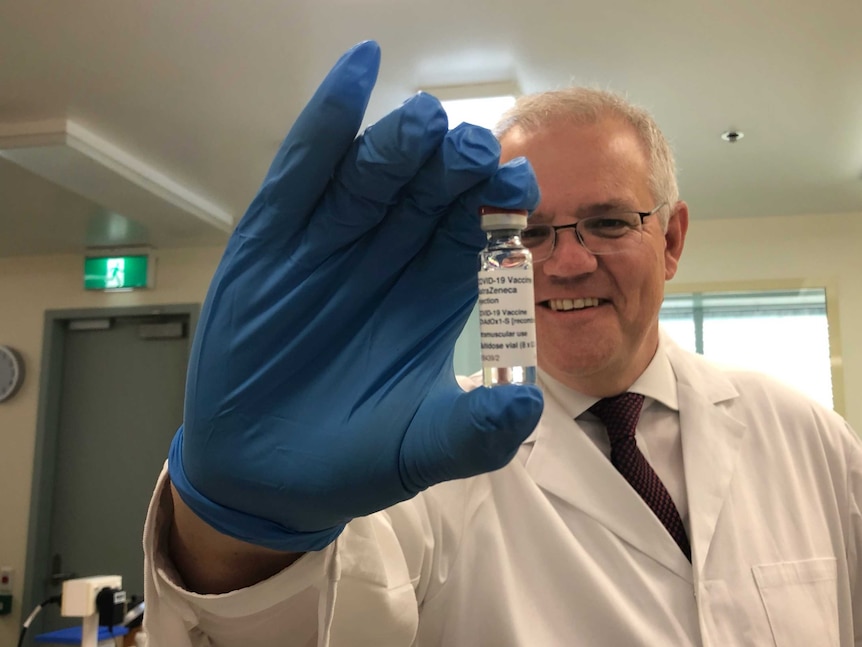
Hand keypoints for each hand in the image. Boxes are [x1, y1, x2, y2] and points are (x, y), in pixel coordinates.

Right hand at [168, 41, 542, 551]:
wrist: (261, 473)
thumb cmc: (347, 458)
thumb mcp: (417, 450)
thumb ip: (473, 432)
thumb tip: (527, 407)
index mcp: (436, 293)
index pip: (476, 230)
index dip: (499, 205)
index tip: (520, 191)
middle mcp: (390, 255)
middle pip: (432, 190)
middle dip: (458, 165)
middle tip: (477, 151)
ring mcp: (332, 240)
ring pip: (374, 171)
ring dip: (402, 142)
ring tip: (426, 123)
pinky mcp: (275, 236)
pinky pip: (304, 170)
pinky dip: (325, 123)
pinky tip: (352, 78)